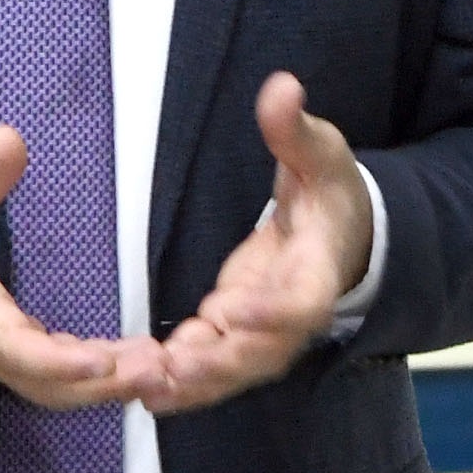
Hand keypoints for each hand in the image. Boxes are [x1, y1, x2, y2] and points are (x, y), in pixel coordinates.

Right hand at [0, 126, 155, 411]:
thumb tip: (11, 141)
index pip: (9, 343)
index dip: (55, 360)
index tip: (102, 360)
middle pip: (41, 382)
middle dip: (99, 384)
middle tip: (157, 370)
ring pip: (48, 390)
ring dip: (104, 388)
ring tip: (157, 372)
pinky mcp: (4, 354)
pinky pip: (48, 381)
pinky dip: (91, 382)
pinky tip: (129, 367)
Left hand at [138, 74, 371, 416]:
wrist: (339, 235)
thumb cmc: (329, 190)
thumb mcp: (320, 153)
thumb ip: (295, 129)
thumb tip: (282, 86)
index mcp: (316, 272)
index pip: (300, 303)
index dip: (270, 312)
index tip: (230, 309)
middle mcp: (291, 317)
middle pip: (258, 354)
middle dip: (214, 366)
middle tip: (166, 371)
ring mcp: (262, 333)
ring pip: (228, 371)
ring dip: (186, 383)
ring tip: (137, 386)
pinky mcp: (234, 337)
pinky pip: (206, 367)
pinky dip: (174, 381)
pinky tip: (133, 386)